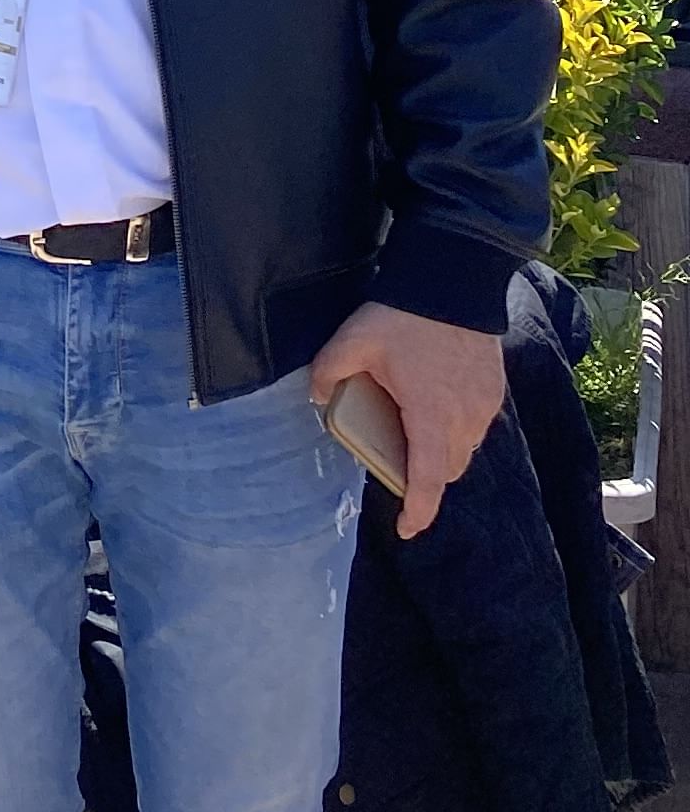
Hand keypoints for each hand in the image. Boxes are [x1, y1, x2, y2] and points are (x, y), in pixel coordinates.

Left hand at [311, 302, 506, 538]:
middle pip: (447, 469)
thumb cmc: (403, 315)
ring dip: (441, 453)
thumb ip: (329, 371)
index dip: (419, 510)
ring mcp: (484, 407)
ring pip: (464, 449)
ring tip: (414, 436)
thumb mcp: (353, 341)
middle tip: (397, 467)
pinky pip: (476, 426)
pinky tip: (435, 409)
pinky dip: (456, 430)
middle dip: (425, 479)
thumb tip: (317, 398)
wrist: (455, 282)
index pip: (428, 480)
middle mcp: (464, 419)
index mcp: (430, 416)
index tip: (407, 529)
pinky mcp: (494, 392)